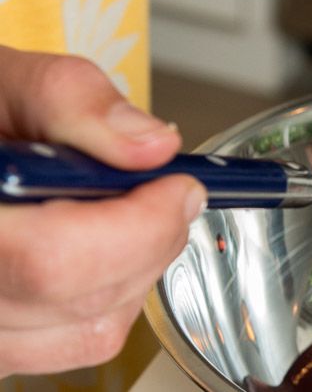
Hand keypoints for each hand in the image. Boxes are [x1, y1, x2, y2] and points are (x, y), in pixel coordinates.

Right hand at [0, 46, 205, 376]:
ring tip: (128, 212)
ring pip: (95, 329)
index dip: (138, 228)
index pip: (53, 260)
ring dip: (140, 265)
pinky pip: (84, 339)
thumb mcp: (11, 85)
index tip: (179, 186)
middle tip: (170, 193)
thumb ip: (81, 106)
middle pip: (84, 301)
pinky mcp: (8, 342)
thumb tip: (155, 145)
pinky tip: (108, 244)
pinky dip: (119, 291)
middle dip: (152, 239)